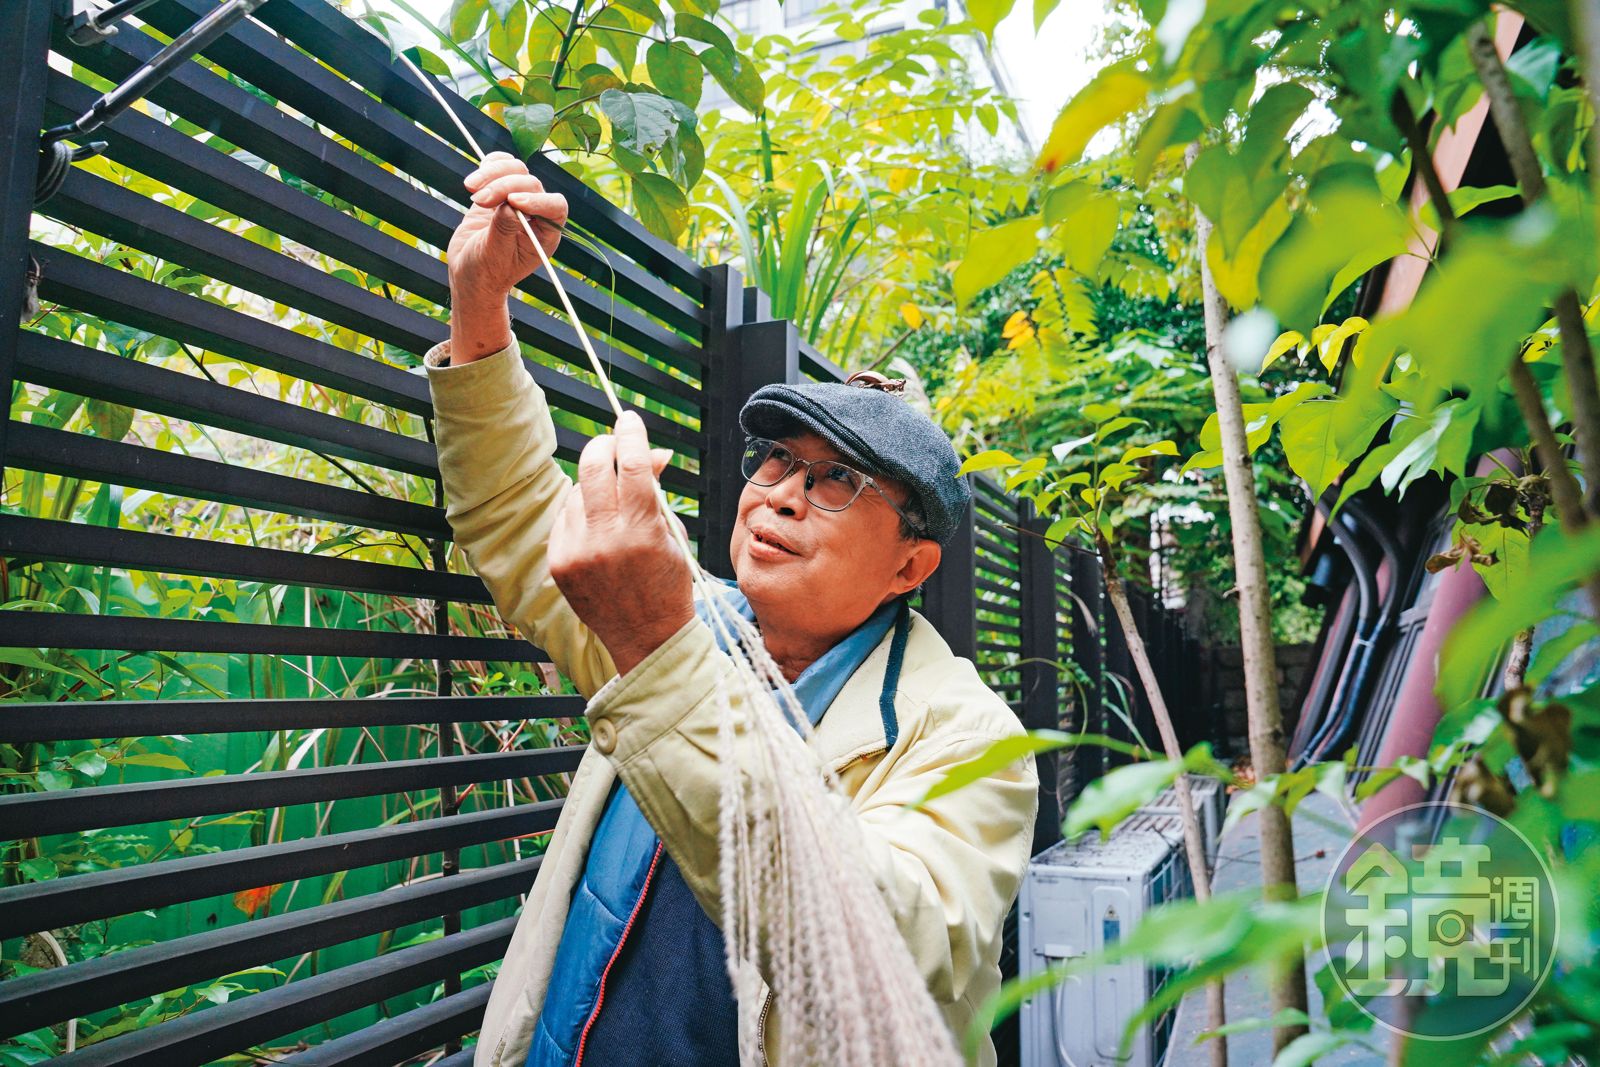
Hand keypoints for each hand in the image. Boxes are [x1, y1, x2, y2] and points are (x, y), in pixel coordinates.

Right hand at [447, 152, 568, 362]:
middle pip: (531, 184)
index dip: (538, 200)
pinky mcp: (499, 192)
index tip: (512, 202)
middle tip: (478, 200)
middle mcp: (535, 215)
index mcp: (545, 235)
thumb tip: (510, 205)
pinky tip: (478, 173)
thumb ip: (504, 229)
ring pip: (516, 170)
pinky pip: (502, 166)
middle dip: (503, 187)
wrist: (468, 272)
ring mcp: (517, 201)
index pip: (556, 207)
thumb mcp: (494, 255)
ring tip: (470, 188)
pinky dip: (491, 164)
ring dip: (493, 173)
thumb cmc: (485, 272)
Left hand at [549, 412, 695, 677]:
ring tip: (611, 501)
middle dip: (603, 446)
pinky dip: (579, 512)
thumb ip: (656, 491)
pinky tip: (595, 525)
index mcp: (642, 531)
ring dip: (593, 484)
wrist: (646, 639)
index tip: (629, 420)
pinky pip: (564, 518)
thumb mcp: (673, 535)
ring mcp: (577, 552)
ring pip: (577, 491)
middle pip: (594, 467)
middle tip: (612, 443)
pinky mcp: (558, 563)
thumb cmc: (668, 585)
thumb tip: (651, 452)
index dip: (631, 435)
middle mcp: (605, 539)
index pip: (632, 464)